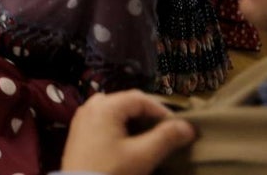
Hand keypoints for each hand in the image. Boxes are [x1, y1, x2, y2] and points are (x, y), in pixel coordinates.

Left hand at [61, 91, 194, 174]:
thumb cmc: (112, 171)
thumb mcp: (142, 155)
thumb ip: (166, 138)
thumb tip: (188, 126)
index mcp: (105, 106)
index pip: (140, 98)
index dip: (162, 111)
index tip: (178, 128)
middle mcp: (90, 106)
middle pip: (126, 102)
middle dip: (148, 115)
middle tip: (165, 133)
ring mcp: (82, 118)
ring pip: (115, 111)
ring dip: (134, 121)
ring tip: (149, 137)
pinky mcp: (79, 132)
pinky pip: (104, 120)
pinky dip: (120, 126)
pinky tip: (129, 142)